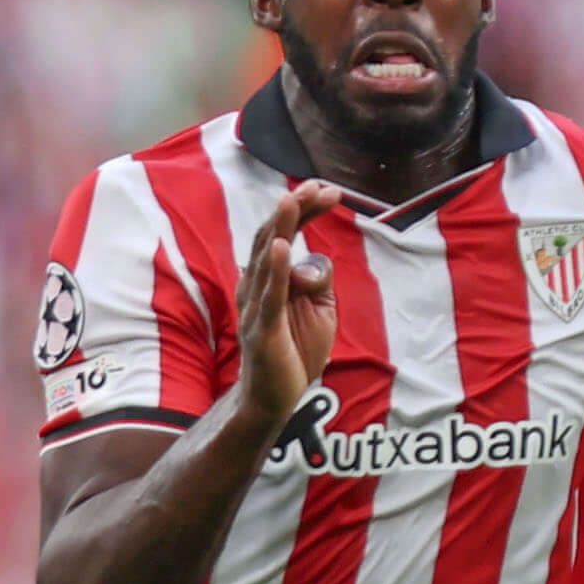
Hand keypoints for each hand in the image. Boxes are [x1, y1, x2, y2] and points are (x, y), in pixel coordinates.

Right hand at [235, 180, 340, 430]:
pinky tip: (284, 247)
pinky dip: (276, 270)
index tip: (327, 190)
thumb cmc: (295, 349)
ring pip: (267, 260)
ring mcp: (256, 306)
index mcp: (270, 278)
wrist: (274, 397)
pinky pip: (269, 297)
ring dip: (281, 228)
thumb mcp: (319, 309)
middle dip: (297, 210)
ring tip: (292, 200)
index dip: (305, 211)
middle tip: (319, 186)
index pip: (285, 233)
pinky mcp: (262, 330)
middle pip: (274, 237)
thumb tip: (315, 258)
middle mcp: (256, 285)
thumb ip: (318, 281)